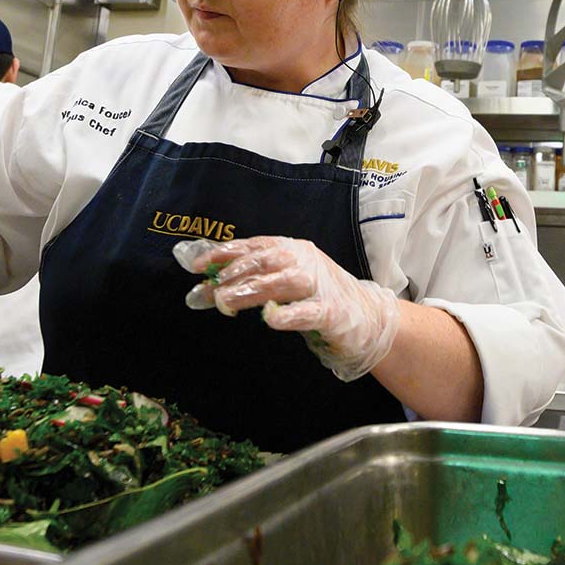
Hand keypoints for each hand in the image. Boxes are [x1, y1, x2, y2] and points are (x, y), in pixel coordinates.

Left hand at [175, 236, 401, 381]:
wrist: (367, 316)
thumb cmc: (317, 297)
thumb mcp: (284, 280)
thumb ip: (251, 279)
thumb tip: (206, 284)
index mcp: (291, 249)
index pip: (254, 246)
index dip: (224, 253)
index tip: (197, 265)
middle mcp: (304, 261)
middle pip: (266, 260)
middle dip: (234, 272)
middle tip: (209, 288)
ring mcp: (319, 286)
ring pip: (283, 282)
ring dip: (253, 290)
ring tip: (227, 302)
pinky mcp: (332, 313)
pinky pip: (308, 312)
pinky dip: (289, 314)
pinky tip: (271, 319)